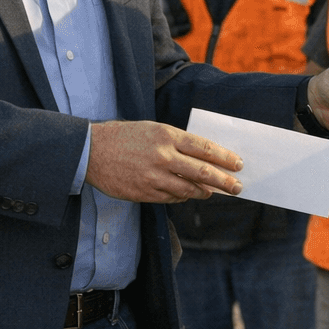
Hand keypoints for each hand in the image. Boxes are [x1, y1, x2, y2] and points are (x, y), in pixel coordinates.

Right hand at [85, 120, 242, 202]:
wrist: (91, 151)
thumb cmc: (125, 136)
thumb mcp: (153, 129)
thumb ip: (177, 142)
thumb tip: (204, 158)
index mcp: (166, 135)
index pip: (204, 148)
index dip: (224, 158)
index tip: (238, 164)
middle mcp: (162, 156)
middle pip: (202, 172)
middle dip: (224, 181)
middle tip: (238, 187)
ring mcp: (153, 176)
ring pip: (188, 189)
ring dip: (204, 192)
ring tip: (212, 192)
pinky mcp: (143, 192)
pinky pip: (171, 198)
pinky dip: (182, 197)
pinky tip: (187, 194)